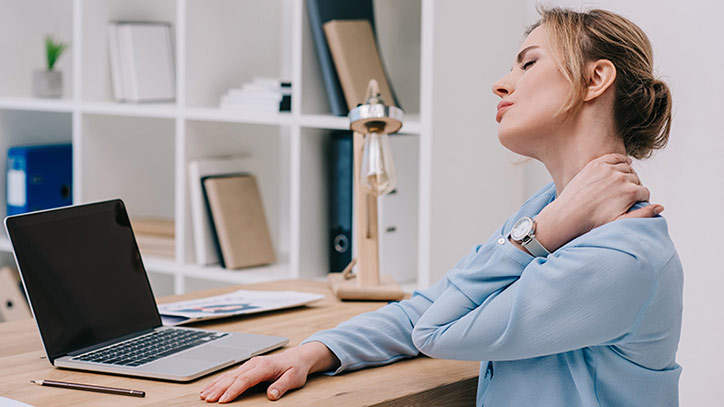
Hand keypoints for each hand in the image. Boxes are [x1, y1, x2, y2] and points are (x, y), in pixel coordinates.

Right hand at [199, 341, 338, 402]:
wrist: (298, 357)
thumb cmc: (295, 368)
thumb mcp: (294, 378)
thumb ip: (282, 386)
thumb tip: (271, 395)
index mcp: (264, 366)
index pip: (245, 379)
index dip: (233, 390)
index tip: (223, 400)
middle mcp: (254, 364)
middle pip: (233, 377)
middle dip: (219, 389)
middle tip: (208, 400)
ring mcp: (250, 364)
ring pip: (229, 375)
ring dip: (216, 385)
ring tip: (204, 395)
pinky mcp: (248, 367)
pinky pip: (231, 374)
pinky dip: (219, 381)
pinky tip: (211, 387)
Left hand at [535, 153, 662, 251]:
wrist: (568, 214)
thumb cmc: (593, 222)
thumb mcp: (620, 222)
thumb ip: (643, 214)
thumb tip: (661, 206)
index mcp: (630, 192)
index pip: (644, 192)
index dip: (640, 199)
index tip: (634, 204)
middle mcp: (621, 178)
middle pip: (636, 180)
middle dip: (633, 188)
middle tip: (623, 196)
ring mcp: (608, 169)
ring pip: (627, 168)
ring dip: (627, 175)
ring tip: (621, 184)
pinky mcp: (596, 164)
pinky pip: (615, 158)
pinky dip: (620, 161)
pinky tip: (621, 166)